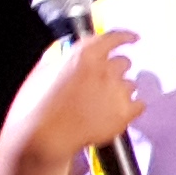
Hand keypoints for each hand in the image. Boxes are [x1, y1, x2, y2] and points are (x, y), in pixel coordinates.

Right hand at [1, 31, 142, 174]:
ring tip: (102, 102)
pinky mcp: (125, 114)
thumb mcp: (42, 71)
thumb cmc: (36, 107)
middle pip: (124, 62)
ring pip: (131, 84)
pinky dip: (131, 107)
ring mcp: (117, 92)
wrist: (43, 137)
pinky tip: (116, 112)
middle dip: (115, 69)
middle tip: (102, 81)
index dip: (125, 37)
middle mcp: (105, 70)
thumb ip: (61, 58)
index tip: (132, 38)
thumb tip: (67, 54)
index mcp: (84, 55)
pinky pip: (139, 105)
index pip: (113, 38)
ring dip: (121, 89)